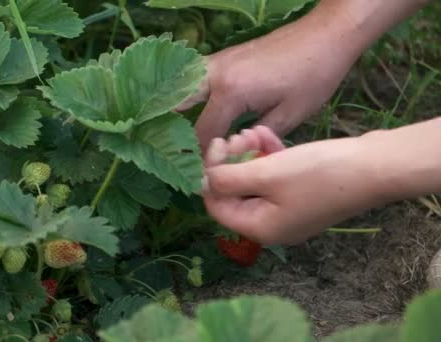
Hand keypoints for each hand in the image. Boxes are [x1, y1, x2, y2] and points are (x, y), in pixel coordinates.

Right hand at [178, 22, 355, 151]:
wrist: (324, 34)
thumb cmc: (313, 76)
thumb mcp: (290, 116)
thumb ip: (257, 138)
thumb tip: (237, 156)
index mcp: (230, 92)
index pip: (203, 134)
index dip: (202, 157)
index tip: (202, 174)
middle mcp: (214, 74)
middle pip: (179, 107)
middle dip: (176, 132)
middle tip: (180, 154)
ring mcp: (216, 61)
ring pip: (182, 89)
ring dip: (178, 111)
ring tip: (180, 136)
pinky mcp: (222, 57)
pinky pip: (194, 78)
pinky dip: (188, 96)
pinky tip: (195, 112)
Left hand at [201, 126, 391, 245]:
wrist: (376, 168)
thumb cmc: (318, 173)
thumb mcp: (267, 174)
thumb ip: (229, 179)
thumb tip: (203, 182)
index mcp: (260, 228)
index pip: (218, 207)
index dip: (210, 177)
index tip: (216, 145)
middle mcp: (272, 224)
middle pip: (236, 193)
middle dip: (232, 162)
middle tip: (235, 135)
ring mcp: (289, 209)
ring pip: (255, 181)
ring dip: (250, 155)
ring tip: (253, 131)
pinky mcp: (303, 193)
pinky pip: (276, 176)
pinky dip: (269, 156)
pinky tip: (267, 133)